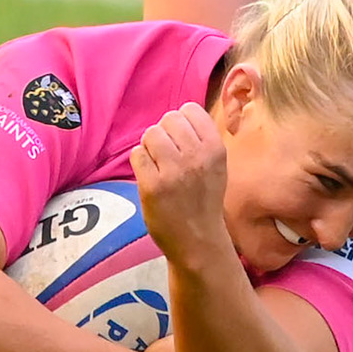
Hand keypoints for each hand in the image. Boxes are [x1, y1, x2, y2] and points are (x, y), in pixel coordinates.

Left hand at [130, 102, 231, 269]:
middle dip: (164, 134)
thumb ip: (199, 138)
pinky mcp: (152, 185)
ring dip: (150, 148)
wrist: (198, 241)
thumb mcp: (215, 165)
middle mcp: (197, 157)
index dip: (181, 122)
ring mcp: (174, 171)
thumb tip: (176, 113)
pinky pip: (136, 154)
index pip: (189, 110)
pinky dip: (140, 164)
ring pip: (150, 134)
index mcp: (216, 149)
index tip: (182, 141)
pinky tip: (151, 178)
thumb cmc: (203, 199)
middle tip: (168, 157)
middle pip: (168, 119)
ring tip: (159, 167)